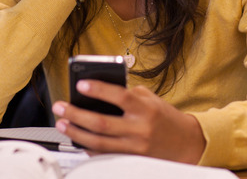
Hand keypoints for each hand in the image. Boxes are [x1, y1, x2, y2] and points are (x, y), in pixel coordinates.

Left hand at [52, 80, 205, 163]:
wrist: (186, 142)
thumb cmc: (164, 117)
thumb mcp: (150, 99)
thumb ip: (127, 95)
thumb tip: (98, 92)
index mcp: (146, 109)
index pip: (120, 97)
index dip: (99, 90)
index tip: (80, 84)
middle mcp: (140, 129)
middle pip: (102, 123)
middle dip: (76, 114)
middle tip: (60, 107)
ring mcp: (135, 148)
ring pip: (98, 142)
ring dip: (76, 133)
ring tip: (62, 123)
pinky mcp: (131, 160)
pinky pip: (104, 155)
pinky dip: (87, 147)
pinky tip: (76, 138)